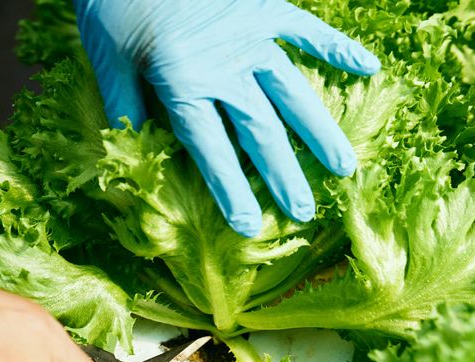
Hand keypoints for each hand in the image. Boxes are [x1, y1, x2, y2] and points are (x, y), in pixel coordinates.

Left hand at [75, 0, 380, 236]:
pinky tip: (367, 66)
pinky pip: (307, 28)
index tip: (250, 226)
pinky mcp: (264, 6)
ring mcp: (251, 35)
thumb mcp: (107, 60)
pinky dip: (335, 46)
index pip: (211, 149)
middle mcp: (225, 65)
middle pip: (260, 131)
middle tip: (304, 212)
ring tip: (344, 167)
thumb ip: (127, 108)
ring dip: (319, 132)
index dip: (230, 191)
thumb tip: (139, 152)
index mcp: (182, 82)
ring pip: (292, 92)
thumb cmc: (113, 3)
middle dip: (283, 176)